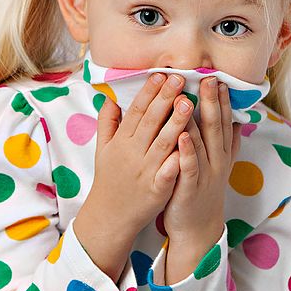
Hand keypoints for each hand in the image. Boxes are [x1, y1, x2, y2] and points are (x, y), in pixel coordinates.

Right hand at [81, 72, 192, 237]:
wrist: (110, 216)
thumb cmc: (110, 178)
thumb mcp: (102, 149)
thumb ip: (107, 122)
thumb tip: (111, 98)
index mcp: (121, 141)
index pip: (137, 111)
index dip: (149, 92)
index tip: (161, 75)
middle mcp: (133, 153)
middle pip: (151, 122)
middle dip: (165, 99)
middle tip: (180, 79)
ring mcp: (145, 171)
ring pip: (163, 143)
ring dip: (176, 123)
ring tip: (189, 103)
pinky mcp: (156, 189)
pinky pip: (168, 172)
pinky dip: (177, 159)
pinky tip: (189, 145)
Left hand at [163, 76, 241, 247]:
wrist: (197, 228)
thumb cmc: (201, 189)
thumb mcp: (218, 164)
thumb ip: (226, 142)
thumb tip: (236, 119)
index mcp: (221, 153)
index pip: (224, 121)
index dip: (222, 101)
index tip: (219, 79)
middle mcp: (216, 160)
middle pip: (215, 126)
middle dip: (212, 102)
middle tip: (210, 79)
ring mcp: (204, 173)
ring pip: (202, 142)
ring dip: (197, 120)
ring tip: (191, 97)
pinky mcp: (190, 187)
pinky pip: (188, 166)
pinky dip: (186, 150)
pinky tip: (181, 135)